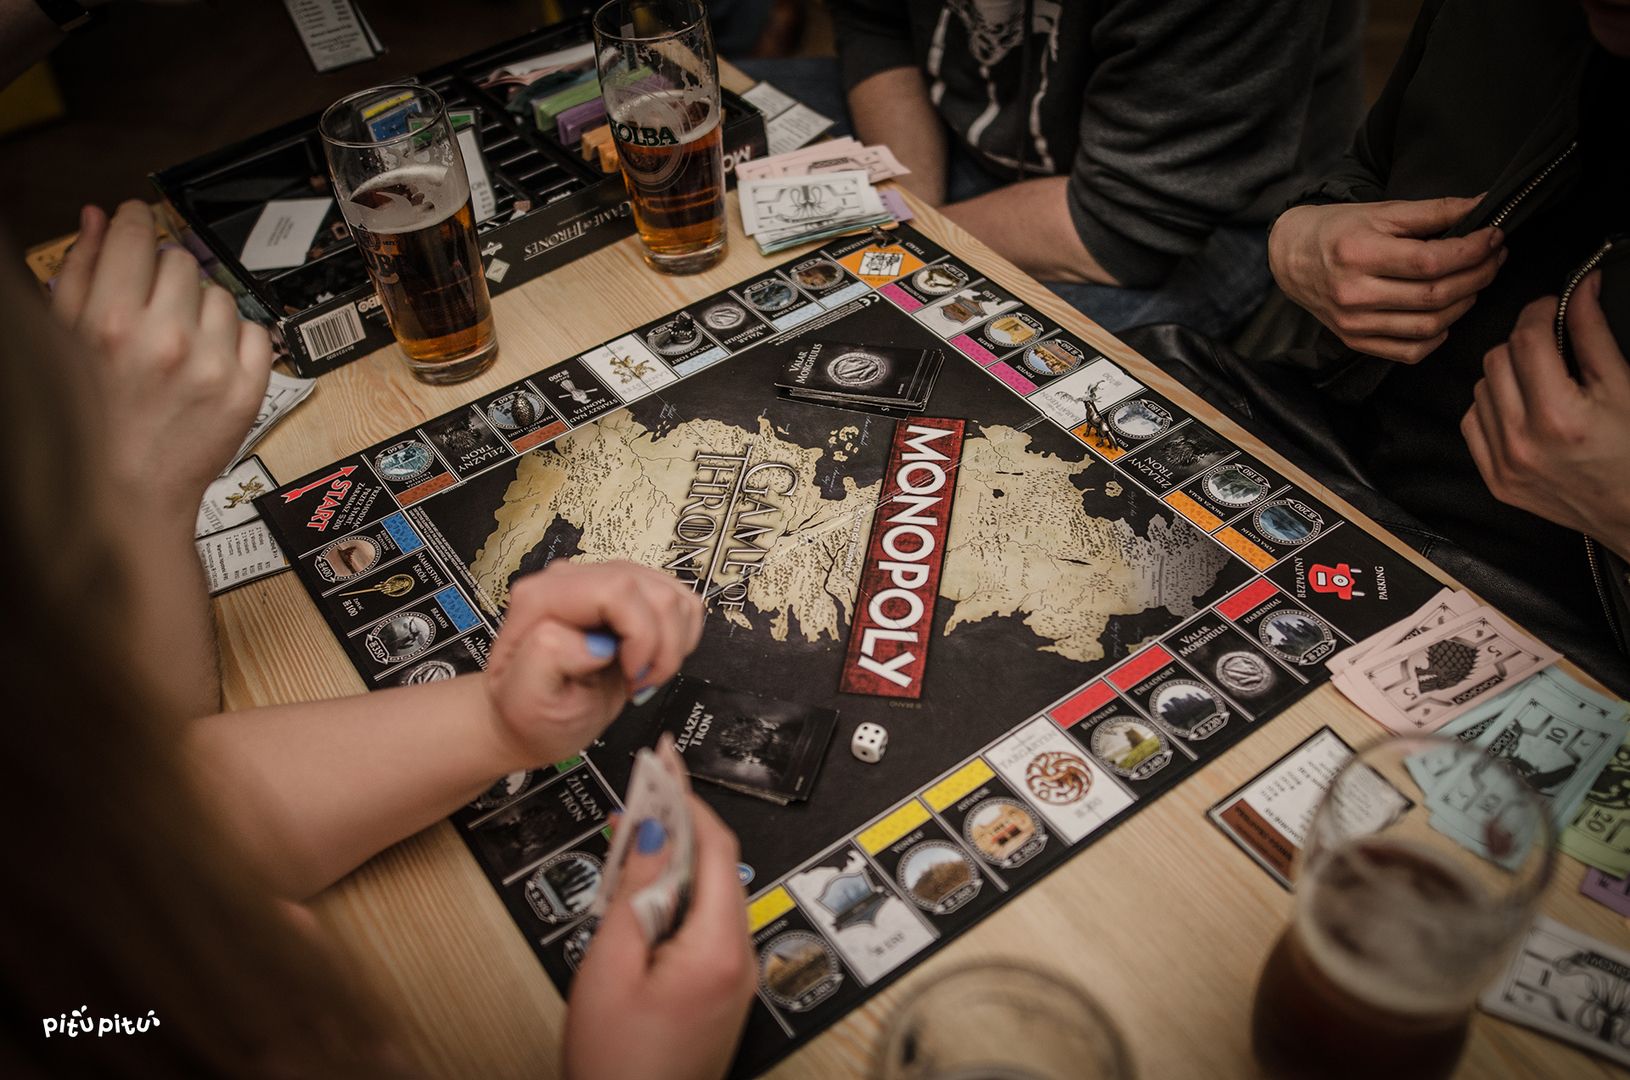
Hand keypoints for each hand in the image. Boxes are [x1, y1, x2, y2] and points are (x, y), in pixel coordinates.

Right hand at [52, 201, 272, 515]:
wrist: (127, 493)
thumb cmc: (91, 422)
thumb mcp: (67, 342)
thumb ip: (82, 274)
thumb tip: (99, 220)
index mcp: (110, 324)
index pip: (136, 235)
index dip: (135, 222)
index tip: (137, 223)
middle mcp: (165, 340)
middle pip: (180, 262)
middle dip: (165, 277)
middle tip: (153, 309)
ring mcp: (212, 365)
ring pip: (220, 295)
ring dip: (201, 310)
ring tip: (178, 346)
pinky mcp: (247, 389)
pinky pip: (256, 331)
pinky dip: (236, 340)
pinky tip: (209, 362)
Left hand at [484, 561, 702, 764]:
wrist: (536, 719)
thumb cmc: (531, 711)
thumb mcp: (527, 697)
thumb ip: (548, 656)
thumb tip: (595, 641)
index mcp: (543, 598)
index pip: (618, 589)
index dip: (640, 634)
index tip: (631, 672)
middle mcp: (575, 581)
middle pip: (654, 591)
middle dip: (661, 645)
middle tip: (638, 680)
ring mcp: (607, 583)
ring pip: (673, 596)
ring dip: (671, 645)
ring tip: (641, 673)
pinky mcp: (632, 596)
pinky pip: (680, 602)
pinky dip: (679, 637)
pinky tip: (652, 659)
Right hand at [564, 792, 754, 1079]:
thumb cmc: (616, 1066)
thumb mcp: (611, 966)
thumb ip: (636, 893)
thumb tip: (658, 832)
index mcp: (718, 949)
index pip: (716, 846)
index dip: (687, 797)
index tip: (665, 764)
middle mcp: (740, 961)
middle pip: (717, 867)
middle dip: (677, 826)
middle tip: (641, 795)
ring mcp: (735, 978)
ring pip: (710, 895)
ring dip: (673, 864)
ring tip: (631, 845)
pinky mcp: (722, 991)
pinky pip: (706, 925)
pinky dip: (677, 900)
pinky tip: (642, 896)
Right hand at [1269, 196, 1504, 363]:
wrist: (1293, 259)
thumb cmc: (1338, 230)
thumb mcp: (1381, 211)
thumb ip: (1433, 211)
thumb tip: (1482, 206)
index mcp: (1358, 254)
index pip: (1430, 261)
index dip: (1472, 251)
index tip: (1494, 237)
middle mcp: (1353, 294)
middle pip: (1434, 295)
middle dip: (1478, 275)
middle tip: (1495, 257)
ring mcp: (1353, 323)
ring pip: (1428, 326)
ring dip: (1465, 304)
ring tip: (1476, 282)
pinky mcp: (1355, 341)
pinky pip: (1409, 351)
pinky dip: (1438, 336)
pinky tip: (1447, 314)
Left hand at [1462, 273, 1629, 558]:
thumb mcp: (1623, 385)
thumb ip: (1593, 333)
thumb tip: (1579, 289)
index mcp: (1559, 416)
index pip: (1526, 339)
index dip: (1539, 311)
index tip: (1552, 306)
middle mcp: (1522, 442)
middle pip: (1497, 359)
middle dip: (1524, 341)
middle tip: (1551, 342)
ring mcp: (1503, 464)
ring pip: (1480, 387)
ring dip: (1506, 373)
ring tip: (1541, 379)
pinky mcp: (1494, 478)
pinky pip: (1471, 422)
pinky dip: (1492, 406)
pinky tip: (1522, 407)